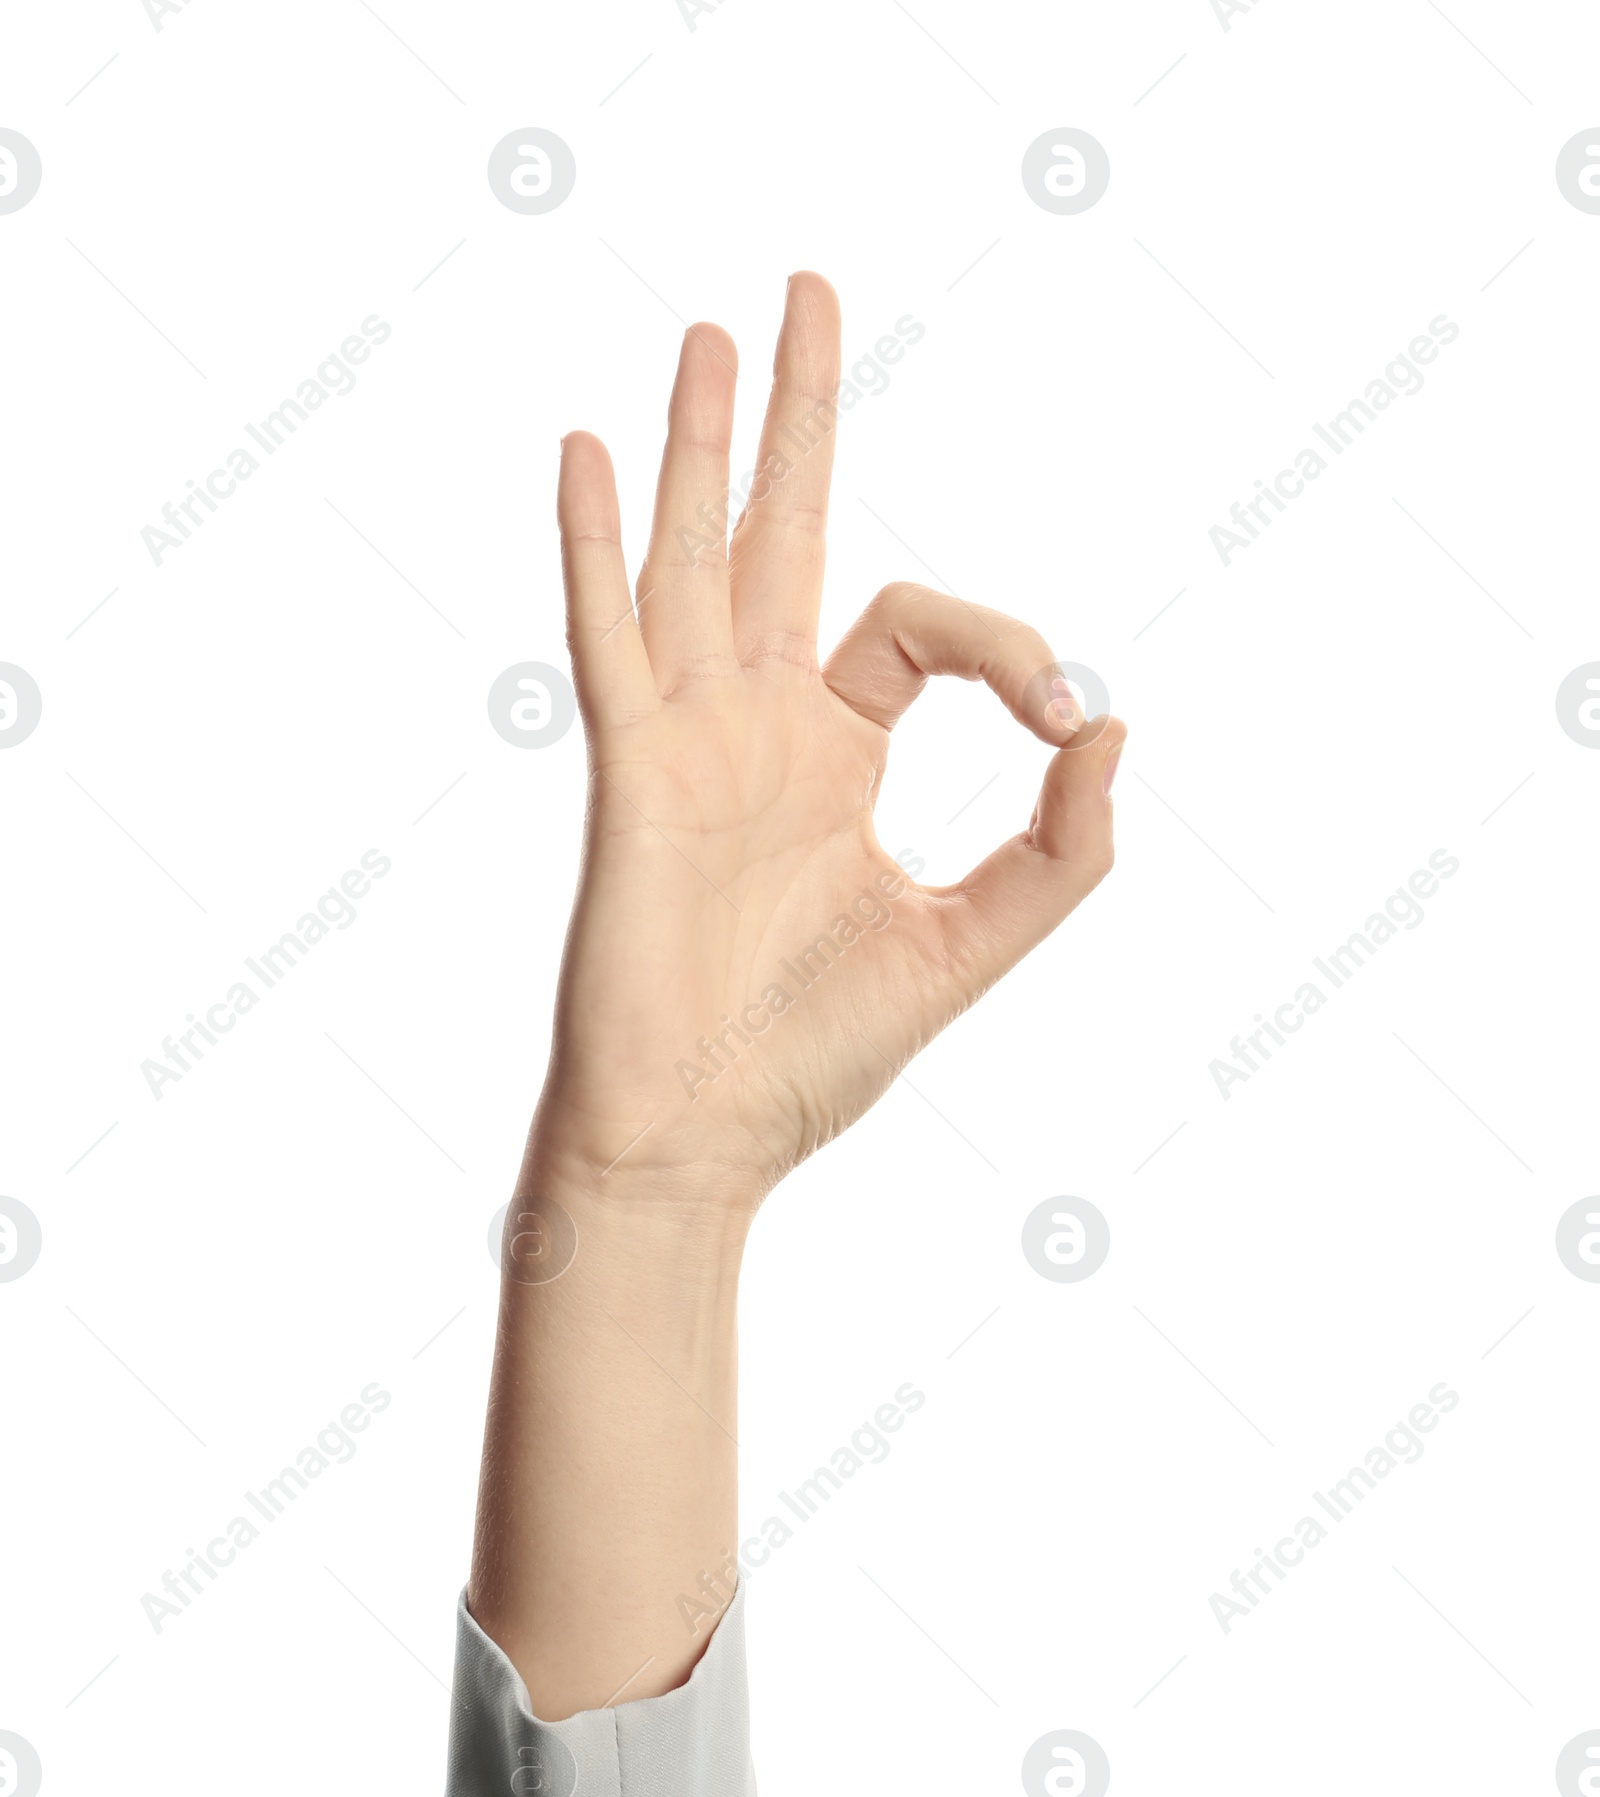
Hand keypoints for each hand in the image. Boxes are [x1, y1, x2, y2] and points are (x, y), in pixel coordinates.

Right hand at [534, 273, 1125, 1210]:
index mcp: (838, 756)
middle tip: (810, 288)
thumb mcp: (973, 944)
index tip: (1061, 712)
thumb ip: (1060, 846)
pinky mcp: (631, 774)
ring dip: (701, 446)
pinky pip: (610, 639)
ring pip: (694, 559)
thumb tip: (1116, 722)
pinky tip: (587, 451)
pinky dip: (596, 547)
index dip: (1007, 637)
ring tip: (711, 331)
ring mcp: (689, 740)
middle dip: (802, 415)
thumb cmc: (817, 1056)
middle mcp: (761, 726)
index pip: (918, 624)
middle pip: (783, 535)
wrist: (703, 1139)